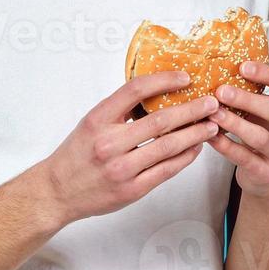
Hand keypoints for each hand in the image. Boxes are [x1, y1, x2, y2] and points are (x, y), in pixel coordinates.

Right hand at [40, 70, 220, 222]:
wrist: (57, 192)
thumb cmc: (77, 155)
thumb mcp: (91, 123)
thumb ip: (120, 110)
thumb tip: (158, 94)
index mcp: (98, 119)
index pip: (135, 90)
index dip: (164, 80)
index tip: (186, 77)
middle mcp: (109, 142)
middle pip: (160, 120)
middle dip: (192, 110)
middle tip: (211, 102)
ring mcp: (122, 168)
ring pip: (168, 146)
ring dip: (195, 134)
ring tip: (211, 125)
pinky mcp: (132, 190)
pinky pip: (166, 170)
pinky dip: (185, 157)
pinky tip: (195, 148)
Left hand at [207, 61, 268, 198]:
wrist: (267, 175)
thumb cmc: (264, 133)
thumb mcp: (265, 111)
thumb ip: (254, 93)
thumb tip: (222, 67)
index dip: (267, 73)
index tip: (242, 66)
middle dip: (247, 99)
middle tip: (221, 91)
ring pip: (260, 137)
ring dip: (234, 123)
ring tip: (213, 113)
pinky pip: (245, 158)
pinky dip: (226, 146)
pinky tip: (211, 136)